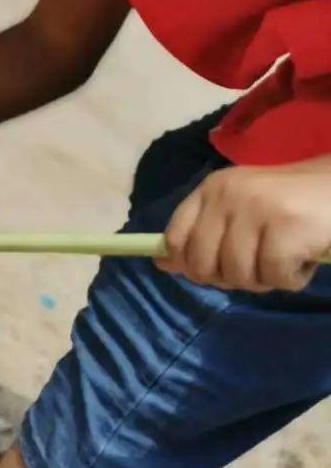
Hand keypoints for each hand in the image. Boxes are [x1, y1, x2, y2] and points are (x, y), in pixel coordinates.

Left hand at [157, 159, 330, 291]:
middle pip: (203, 264)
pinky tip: (304, 256)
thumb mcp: (240, 209)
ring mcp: (257, 209)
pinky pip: (275, 277)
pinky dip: (293, 278)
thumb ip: (204, 232)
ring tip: (285, 256)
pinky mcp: (287, 228)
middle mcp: (227, 195)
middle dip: (230, 277)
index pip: (176, 237)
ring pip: (239, 275)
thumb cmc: (290, 203)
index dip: (186, 264)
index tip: (207, 271)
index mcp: (211, 188)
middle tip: (258, 265)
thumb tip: (164, 264)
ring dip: (265, 278)